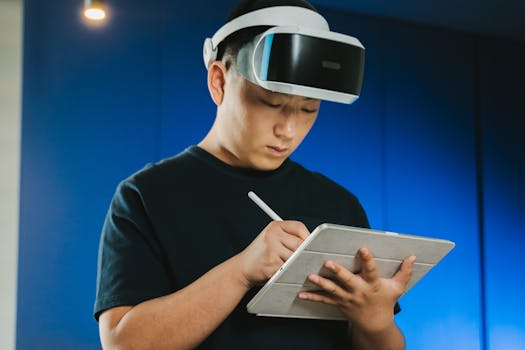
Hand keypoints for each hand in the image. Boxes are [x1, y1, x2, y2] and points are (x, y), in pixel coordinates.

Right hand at [237, 221, 309, 287]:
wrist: (241, 268)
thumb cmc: (260, 255)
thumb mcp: (271, 239)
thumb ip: (288, 238)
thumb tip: (314, 244)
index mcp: (275, 226)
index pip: (299, 227)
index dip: (308, 237)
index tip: (313, 245)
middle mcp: (272, 235)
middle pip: (299, 243)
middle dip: (305, 253)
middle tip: (308, 260)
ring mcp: (272, 249)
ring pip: (296, 258)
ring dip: (297, 265)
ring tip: (292, 267)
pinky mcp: (271, 263)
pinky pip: (288, 268)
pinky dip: (290, 273)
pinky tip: (284, 273)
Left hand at [298, 248, 415, 332]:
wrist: (375, 323)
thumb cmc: (386, 301)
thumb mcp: (397, 288)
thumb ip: (405, 272)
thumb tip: (413, 256)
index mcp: (373, 284)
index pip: (371, 270)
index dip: (367, 259)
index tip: (363, 248)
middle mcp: (359, 291)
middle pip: (347, 280)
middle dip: (338, 271)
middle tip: (328, 262)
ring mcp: (347, 298)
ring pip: (333, 289)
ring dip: (321, 283)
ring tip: (311, 276)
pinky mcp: (339, 303)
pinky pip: (324, 300)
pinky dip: (312, 296)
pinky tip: (301, 293)